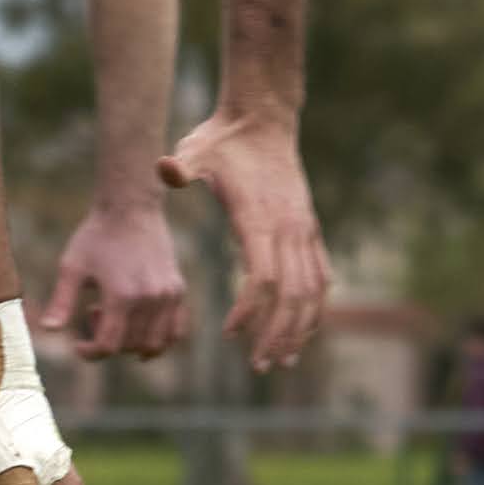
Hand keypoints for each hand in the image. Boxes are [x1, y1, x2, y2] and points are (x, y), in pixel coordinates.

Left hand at [44, 203, 188, 360]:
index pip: (109, 345)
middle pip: (130, 345)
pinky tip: (141, 332)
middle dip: (107, 340)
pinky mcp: (178, 290)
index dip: (90, 353)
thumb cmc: (96, 236)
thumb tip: (48, 330)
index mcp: (121, 295)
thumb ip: (61, 301)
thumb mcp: (72, 267)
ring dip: (131, 342)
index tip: (78, 346)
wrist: (130, 208)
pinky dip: (160, 339)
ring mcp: (168, 295)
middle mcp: (149, 298)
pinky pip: (176, 330)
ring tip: (116, 316)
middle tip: (92, 312)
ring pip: (154, 343)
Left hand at [163, 107, 328, 371]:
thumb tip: (163, 170)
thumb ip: (180, 166)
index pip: (263, 277)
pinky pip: (321, 276)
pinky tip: (305, 331)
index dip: (249, 310)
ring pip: (313, 291)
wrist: (263, 118)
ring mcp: (304, 229)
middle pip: (292, 294)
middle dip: (278, 334)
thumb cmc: (224, 140)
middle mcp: (289, 228)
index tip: (228, 333)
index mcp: (260, 218)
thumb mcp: (195, 148)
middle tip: (260, 366)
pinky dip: (316, 307)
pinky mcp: (310, 228)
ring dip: (301, 328)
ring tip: (284, 361)